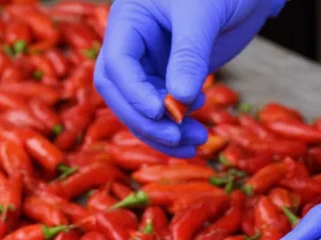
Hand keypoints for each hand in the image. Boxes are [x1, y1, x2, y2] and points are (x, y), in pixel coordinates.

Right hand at [94, 0, 284, 155]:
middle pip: (121, 93)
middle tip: (176, 135)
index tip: (161, 112)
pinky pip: (164, 110)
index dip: (134, 92)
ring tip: (196, 142)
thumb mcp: (203, 15)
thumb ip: (189, 55)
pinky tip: (196, 133)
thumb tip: (179, 99)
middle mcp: (133, 45)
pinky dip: (177, 126)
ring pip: (141, 108)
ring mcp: (151, 64)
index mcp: (129, 20)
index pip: (117, 64)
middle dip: (146, 119)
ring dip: (164, 131)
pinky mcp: (171, 79)